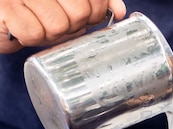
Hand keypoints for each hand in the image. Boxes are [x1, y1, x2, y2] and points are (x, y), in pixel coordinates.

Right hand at [0, 0, 126, 52]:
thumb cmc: (32, 10)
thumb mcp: (65, 4)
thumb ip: (93, 3)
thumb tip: (119, 11)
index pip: (94, 0)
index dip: (94, 13)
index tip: (83, 17)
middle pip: (79, 13)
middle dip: (71, 26)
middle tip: (55, 23)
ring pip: (58, 26)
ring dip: (49, 34)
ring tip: (37, 24)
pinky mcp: (5, 9)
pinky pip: (34, 33)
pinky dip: (30, 37)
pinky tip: (22, 29)